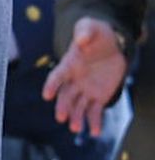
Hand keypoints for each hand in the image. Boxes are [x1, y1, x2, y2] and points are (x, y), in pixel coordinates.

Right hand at [42, 18, 127, 136]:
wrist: (112, 44)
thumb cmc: (97, 33)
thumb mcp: (91, 27)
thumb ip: (84, 31)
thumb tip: (81, 41)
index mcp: (69, 64)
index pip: (57, 76)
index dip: (51, 85)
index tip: (46, 95)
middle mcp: (74, 80)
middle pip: (65, 96)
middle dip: (63, 106)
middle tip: (61, 117)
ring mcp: (85, 90)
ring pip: (78, 106)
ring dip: (76, 117)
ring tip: (76, 128)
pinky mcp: (99, 97)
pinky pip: (95, 112)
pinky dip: (94, 122)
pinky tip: (95, 132)